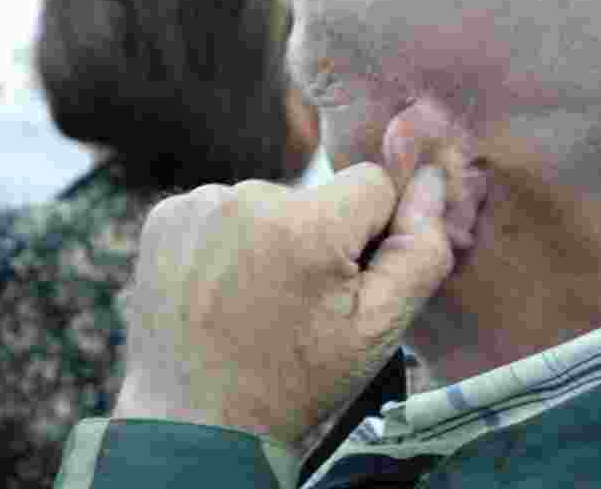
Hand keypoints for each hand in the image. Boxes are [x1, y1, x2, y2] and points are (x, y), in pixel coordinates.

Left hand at [112, 163, 458, 454]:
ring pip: (272, 202)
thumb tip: (434, 180)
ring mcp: (199, 205)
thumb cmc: (296, 379)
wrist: (197, 421)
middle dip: (322, 237)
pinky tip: (224, 289)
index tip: (347, 282)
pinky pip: (224, 210)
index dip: (372, 233)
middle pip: (319, 195)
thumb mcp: (380, 329)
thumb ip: (419, 250)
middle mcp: (248, 198)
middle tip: (300, 303)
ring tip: (259, 301)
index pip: (374, 183)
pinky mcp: (166, 217)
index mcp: (307, 225)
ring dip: (275, 239)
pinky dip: (230, 242)